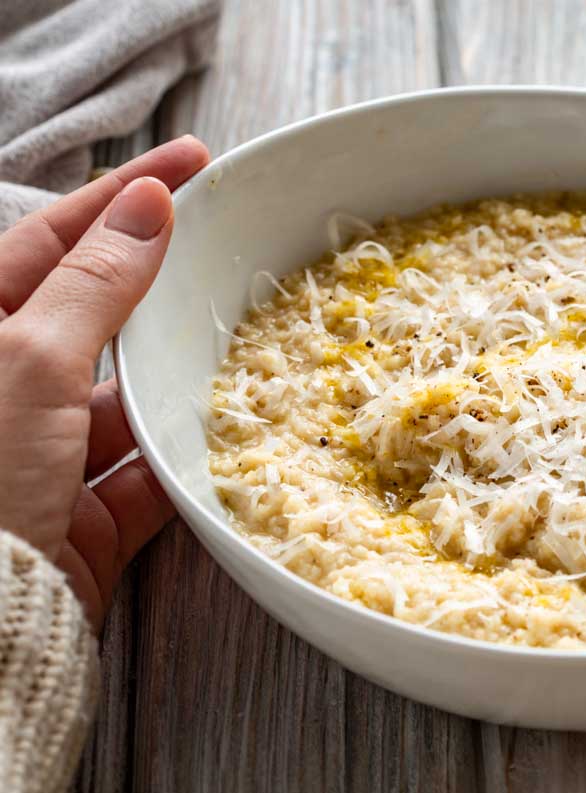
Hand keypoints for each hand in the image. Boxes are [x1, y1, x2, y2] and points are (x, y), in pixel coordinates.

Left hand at [0, 136, 209, 630]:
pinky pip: (145, 475)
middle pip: (97, 318)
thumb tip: (147, 206)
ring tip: (243, 350)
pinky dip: (180, 461)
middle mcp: (7, 391)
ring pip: (128, 400)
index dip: (122, 198)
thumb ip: (96, 284)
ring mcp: (44, 457)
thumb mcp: (33, 359)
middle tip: (229, 245)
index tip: (190, 163)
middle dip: (161, 287)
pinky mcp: (83, 517)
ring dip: (177, 383)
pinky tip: (227, 438)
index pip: (54, 241)